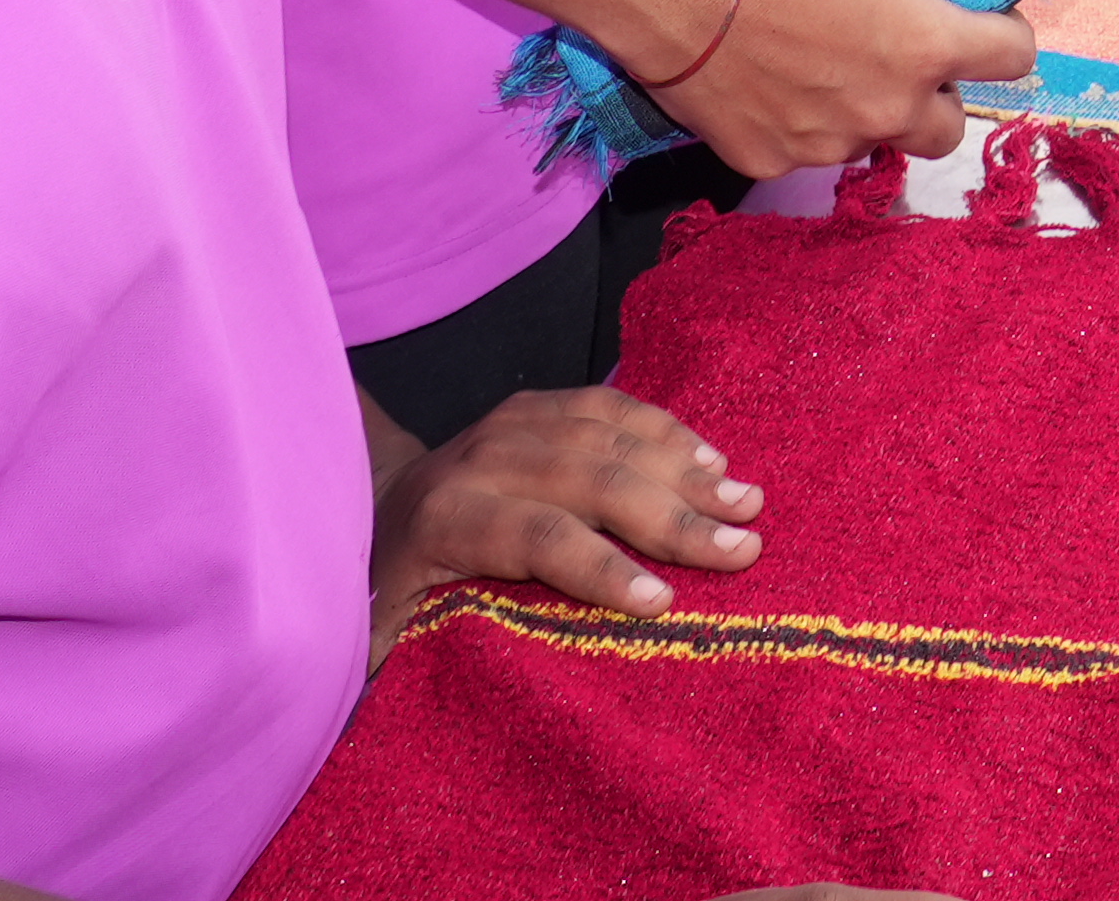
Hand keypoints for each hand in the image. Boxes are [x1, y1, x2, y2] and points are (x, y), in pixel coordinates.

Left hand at [382, 385, 761, 643]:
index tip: (663, 605)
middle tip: (740, 550)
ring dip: (686, 469)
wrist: (373, 502)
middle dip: (672, 518)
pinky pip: (609, 405)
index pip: (536, 537)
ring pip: (610, 437)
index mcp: (447, 519)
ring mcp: (512, 423)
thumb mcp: (383, 631)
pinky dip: (665, 430)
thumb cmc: (388, 586)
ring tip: (746, 503)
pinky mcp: (536, 404)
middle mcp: (482, 460)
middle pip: (592, 481)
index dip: (600, 568)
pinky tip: (712, 459)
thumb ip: (411, 659)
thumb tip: (432, 713)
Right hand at [658, 0, 1042, 178]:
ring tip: (816, 68)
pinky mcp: (771, 163)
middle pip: (946, 131)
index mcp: (926, 45)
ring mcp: (829, 145)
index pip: (1013, 59)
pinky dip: (799, 125)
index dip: (1004, 37)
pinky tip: (766, 86)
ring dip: (864, 113)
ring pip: (870, 141)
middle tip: (901, 62)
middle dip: (933, 98)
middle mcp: (889, 108)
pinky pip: (805, 151)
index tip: (985, 26)